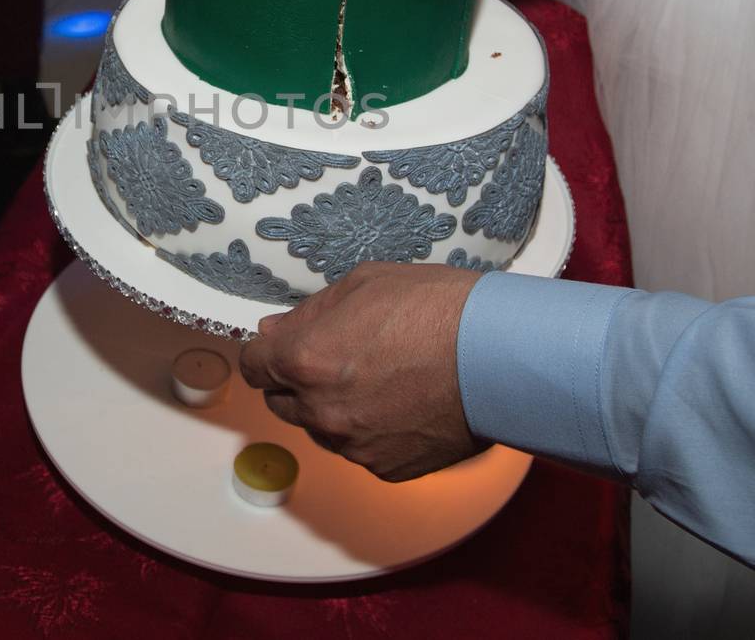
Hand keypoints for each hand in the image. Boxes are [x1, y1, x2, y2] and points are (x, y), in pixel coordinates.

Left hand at [237, 262, 482, 482]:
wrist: (501, 356)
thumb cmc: (439, 310)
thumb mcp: (363, 285)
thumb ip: (307, 314)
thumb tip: (274, 330)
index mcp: (305, 360)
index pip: (253, 366)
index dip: (266, 353)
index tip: (280, 348)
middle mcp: (321, 410)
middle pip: (280, 401)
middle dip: (295, 380)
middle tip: (336, 356)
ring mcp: (353, 445)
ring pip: (319, 428)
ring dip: (331, 407)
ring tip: (377, 378)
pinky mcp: (386, 468)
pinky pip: (358, 450)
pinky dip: (368, 431)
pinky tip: (399, 403)